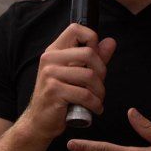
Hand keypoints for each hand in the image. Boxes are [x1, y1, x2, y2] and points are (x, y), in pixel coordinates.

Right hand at [21, 23, 115, 140]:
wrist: (40, 121)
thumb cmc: (59, 97)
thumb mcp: (76, 74)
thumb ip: (94, 58)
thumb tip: (111, 42)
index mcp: (54, 51)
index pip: (76, 29)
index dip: (92, 39)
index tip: (95, 58)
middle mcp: (50, 59)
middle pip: (89, 53)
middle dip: (102, 72)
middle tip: (99, 86)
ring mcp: (50, 74)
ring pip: (89, 76)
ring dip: (100, 91)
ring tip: (98, 100)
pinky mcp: (54, 91)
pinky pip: (85, 95)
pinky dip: (95, 104)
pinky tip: (95, 109)